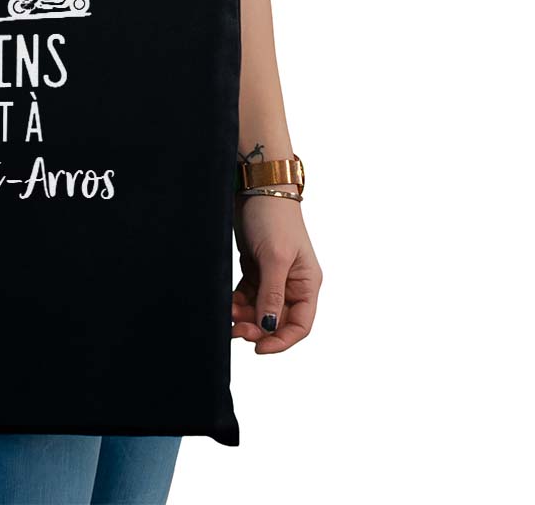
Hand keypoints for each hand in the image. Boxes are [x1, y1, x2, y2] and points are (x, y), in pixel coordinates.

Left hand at [232, 194, 321, 353]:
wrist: (256, 187)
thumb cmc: (273, 218)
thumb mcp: (275, 258)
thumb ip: (272, 294)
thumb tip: (269, 327)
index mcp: (307, 283)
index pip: (300, 325)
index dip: (281, 341)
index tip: (259, 349)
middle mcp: (292, 283)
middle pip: (276, 320)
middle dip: (256, 329)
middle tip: (235, 330)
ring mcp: (273, 276)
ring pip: (259, 310)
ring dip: (244, 317)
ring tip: (228, 314)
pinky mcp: (255, 268)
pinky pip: (247, 296)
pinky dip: (237, 303)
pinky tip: (227, 304)